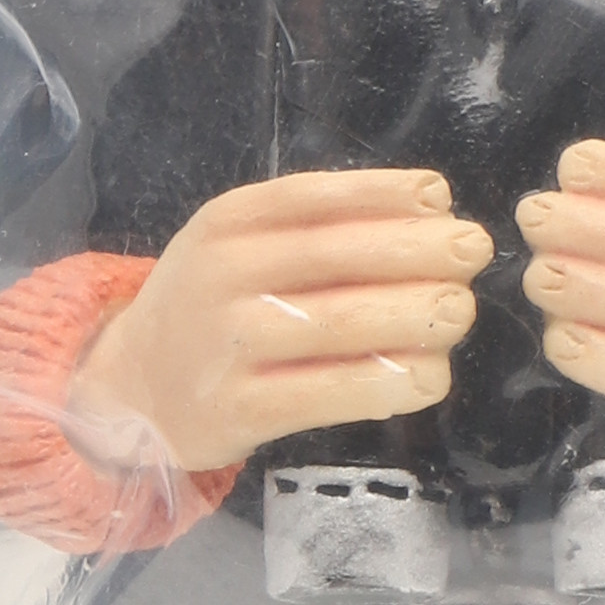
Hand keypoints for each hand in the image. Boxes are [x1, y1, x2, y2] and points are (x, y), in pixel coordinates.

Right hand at [71, 170, 486, 481]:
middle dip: (416, 251)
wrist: (131, 389)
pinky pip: (324, 393)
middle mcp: (223, 277)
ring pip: (337, 325)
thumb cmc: (210, 307)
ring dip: (412, 316)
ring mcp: (227, 346)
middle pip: (334, 257)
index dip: (383, 194)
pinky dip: (384, 384)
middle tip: (473, 253)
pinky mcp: (238, 410)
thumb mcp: (239, 246)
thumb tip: (426, 209)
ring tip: (460, 312)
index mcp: (227, 223)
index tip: (441, 199)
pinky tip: (429, 378)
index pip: (313, 198)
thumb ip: (312, 227)